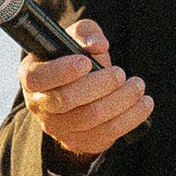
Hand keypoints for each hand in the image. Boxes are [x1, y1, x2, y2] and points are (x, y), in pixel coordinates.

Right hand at [22, 15, 152, 162]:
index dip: (63, 71)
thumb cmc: (74, 57)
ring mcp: (56, 128)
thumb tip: (97, 45)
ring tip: (138, 86)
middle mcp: (38, 105)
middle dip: (100, 84)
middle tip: (120, 73)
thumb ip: (85, 34)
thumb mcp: (75, 37)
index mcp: (31, 76)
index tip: (86, 62)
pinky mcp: (78, 142)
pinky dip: (130, 118)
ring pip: (91, 118)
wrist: (76, 89)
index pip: (38, 78)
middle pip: (67, 99)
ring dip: (121, 100)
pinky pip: (107, 134)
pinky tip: (144, 104)